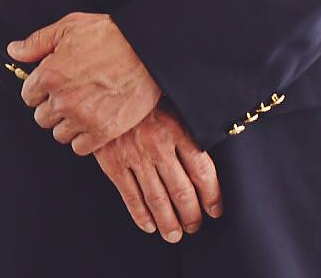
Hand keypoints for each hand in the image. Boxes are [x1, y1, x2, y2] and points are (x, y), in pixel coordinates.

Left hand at [9, 11, 161, 154]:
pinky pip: (79, 147)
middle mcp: (62, 100)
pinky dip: (84, 138)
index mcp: (50, 75)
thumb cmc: (110, 35)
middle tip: (73, 94)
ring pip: (59, 134)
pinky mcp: (102, 132)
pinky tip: (94, 120)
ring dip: (68, 123)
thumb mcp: (69, 27)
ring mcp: (82, 118)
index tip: (54, 85)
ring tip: (85, 107)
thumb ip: (37, 42)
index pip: (28, 96)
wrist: (148, 50)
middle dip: (53, 107)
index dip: (41, 89)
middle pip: (42, 118)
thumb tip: (13, 51)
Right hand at [93, 103, 222, 242]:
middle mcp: (158, 145)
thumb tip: (207, 161)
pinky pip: (130, 196)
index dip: (212, 196)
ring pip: (156, 199)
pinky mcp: (113, 163)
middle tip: (195, 226)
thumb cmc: (144, 96)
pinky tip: (149, 225)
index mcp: (177, 129)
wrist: (105, 87)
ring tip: (174, 234)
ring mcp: (134, 156)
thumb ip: (189, 130)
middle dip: (191, 215)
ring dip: (168, 222)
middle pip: (181, 191)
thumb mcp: (172, 104)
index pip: (202, 171)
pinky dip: (140, 214)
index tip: (215, 210)